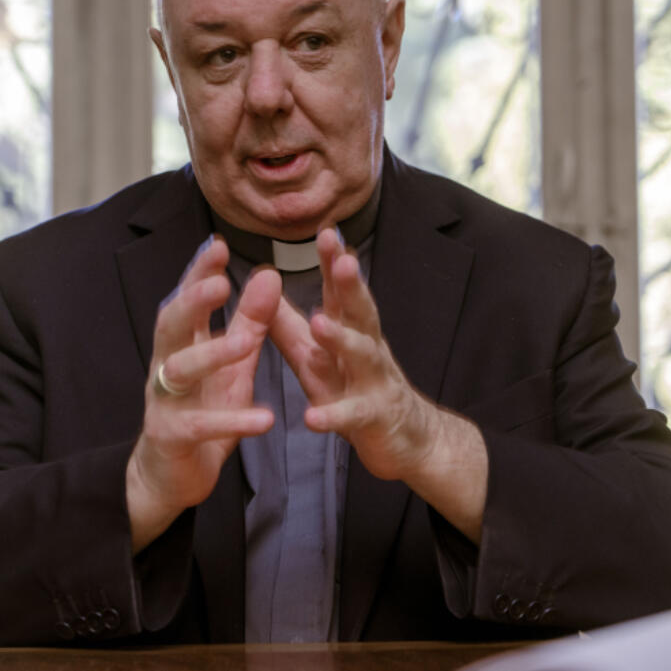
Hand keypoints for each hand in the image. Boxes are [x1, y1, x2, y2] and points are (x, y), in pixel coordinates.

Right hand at [126, 237, 280, 551]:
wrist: (169, 475)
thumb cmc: (204, 409)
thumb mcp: (232, 363)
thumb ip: (250, 321)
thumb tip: (268, 273)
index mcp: (182, 343)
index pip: (186, 298)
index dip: (198, 271)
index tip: (217, 245)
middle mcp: (166, 366)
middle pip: (171, 326)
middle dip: (192, 302)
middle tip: (219, 282)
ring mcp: (165, 401)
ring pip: (182, 372)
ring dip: (213, 355)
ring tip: (245, 343)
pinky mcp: (172, 437)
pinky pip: (201, 426)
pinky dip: (233, 421)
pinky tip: (264, 418)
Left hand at [268, 228, 435, 480]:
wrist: (407, 439)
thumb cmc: (354, 390)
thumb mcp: (316, 357)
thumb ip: (288, 325)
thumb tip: (262, 286)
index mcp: (351, 332)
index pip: (341, 291)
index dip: (334, 262)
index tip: (326, 231)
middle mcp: (367, 349)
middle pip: (360, 311)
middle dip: (350, 284)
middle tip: (342, 258)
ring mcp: (374, 382)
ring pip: (361, 356)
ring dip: (341, 338)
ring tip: (319, 322)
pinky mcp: (373, 419)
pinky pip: (352, 415)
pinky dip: (333, 415)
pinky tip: (312, 417)